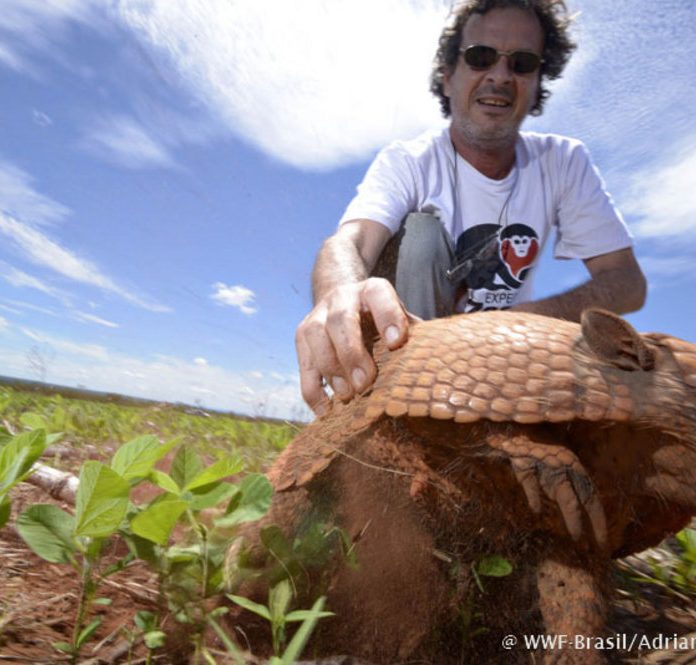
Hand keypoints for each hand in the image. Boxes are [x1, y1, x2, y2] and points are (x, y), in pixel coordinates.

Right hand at [296, 277, 409, 415]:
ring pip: (315, 338)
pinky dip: (313, 391)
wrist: (344, 301)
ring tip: (348, 396)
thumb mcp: (401, 319)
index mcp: (372, 290)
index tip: (397, 343)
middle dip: (351, 353)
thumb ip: (415, 337)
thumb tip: (440, 366)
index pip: (379, 296)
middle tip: (364, 382)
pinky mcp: (301, 337)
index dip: (387, 317)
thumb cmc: (382, 320)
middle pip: (340, 320)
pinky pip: (303, 365)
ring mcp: (317, 316)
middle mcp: (341, 298)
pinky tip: (326, 410)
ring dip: (330, 370)